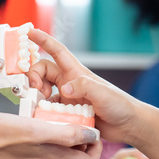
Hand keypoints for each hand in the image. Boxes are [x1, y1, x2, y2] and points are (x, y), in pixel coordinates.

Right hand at [0, 111, 102, 158]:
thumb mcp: (36, 131)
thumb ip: (66, 135)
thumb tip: (92, 136)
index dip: (96, 145)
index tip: (91, 125)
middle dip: (85, 141)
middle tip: (79, 119)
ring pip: (62, 155)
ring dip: (68, 139)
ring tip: (62, 117)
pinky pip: (46, 153)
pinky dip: (52, 140)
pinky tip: (42, 122)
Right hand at [25, 28, 144, 143]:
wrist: (129, 125)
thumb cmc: (121, 105)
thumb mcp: (103, 93)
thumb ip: (83, 87)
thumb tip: (63, 88)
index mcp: (77, 72)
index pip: (57, 51)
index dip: (43, 40)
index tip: (29, 32)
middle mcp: (71, 83)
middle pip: (44, 71)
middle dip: (34, 75)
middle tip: (36, 90)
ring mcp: (69, 98)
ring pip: (44, 90)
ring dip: (38, 95)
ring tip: (41, 104)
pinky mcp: (68, 113)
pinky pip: (49, 109)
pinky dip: (44, 111)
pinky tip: (48, 118)